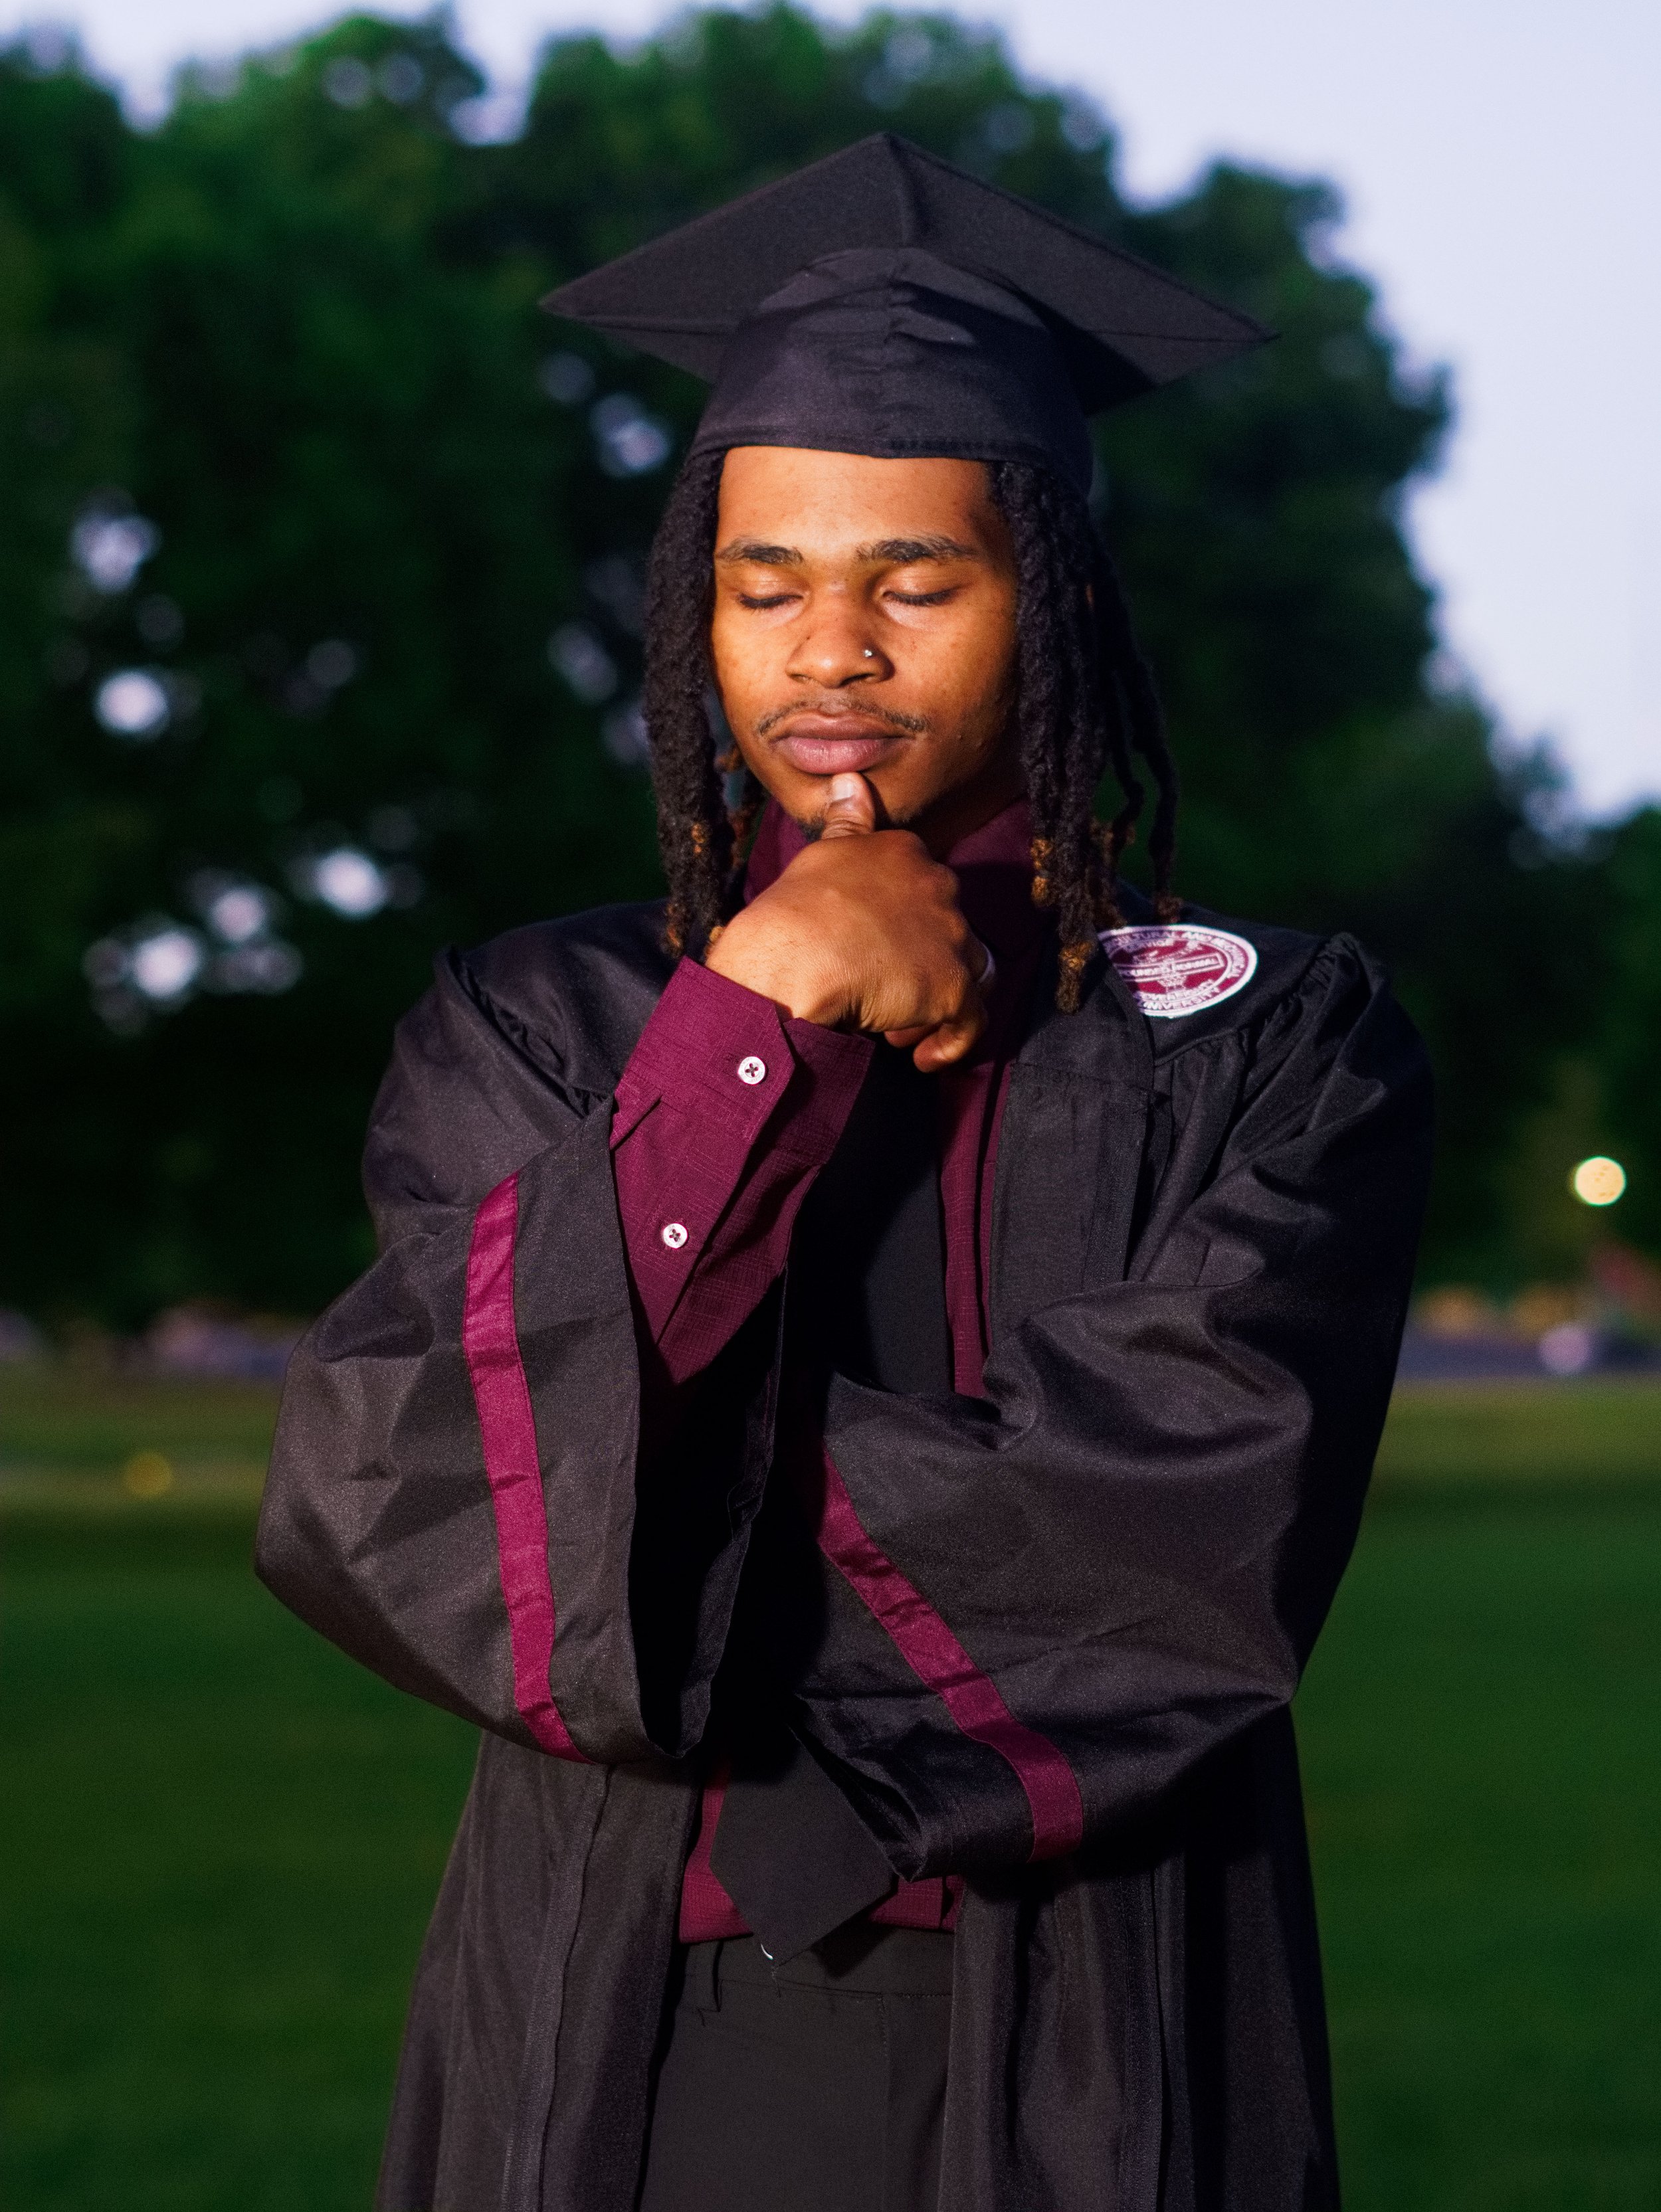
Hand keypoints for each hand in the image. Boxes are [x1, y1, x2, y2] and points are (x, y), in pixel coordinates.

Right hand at [705, 773, 988, 1070]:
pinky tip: (920, 1058)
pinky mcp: (953, 986)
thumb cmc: (793, 911)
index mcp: (906, 852)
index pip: (927, 889)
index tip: (874, 950)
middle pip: (952, 931)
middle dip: (922, 965)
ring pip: (971, 973)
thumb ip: (848, 823)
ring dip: (938, 1003)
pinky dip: (950, 1045)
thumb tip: (851, 780)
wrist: (793, 957)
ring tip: (896, 1026)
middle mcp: (939, 885)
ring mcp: (951, 936)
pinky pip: (971, 1023)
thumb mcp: (821, 853)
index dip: (905, 925)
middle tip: (881, 993)